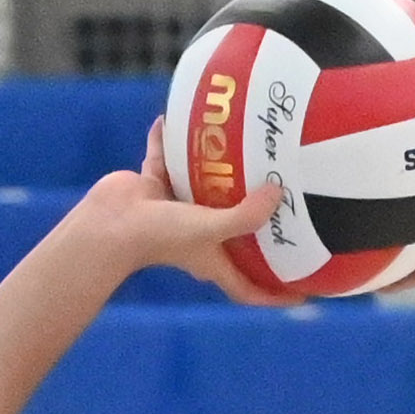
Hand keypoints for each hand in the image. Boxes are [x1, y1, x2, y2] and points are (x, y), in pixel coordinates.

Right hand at [62, 164, 295, 302]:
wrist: (109, 224)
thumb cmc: (160, 236)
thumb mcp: (211, 228)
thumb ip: (246, 214)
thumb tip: (277, 194)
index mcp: (212, 262)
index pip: (249, 288)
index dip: (276, 294)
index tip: (304, 292)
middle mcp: (197, 239)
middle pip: (233, 237)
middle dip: (256, 226)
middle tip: (285, 209)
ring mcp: (175, 212)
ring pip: (203, 192)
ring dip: (218, 175)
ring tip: (241, 154)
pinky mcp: (153, 189)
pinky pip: (166, 160)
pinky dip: (169, 141)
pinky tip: (176, 119)